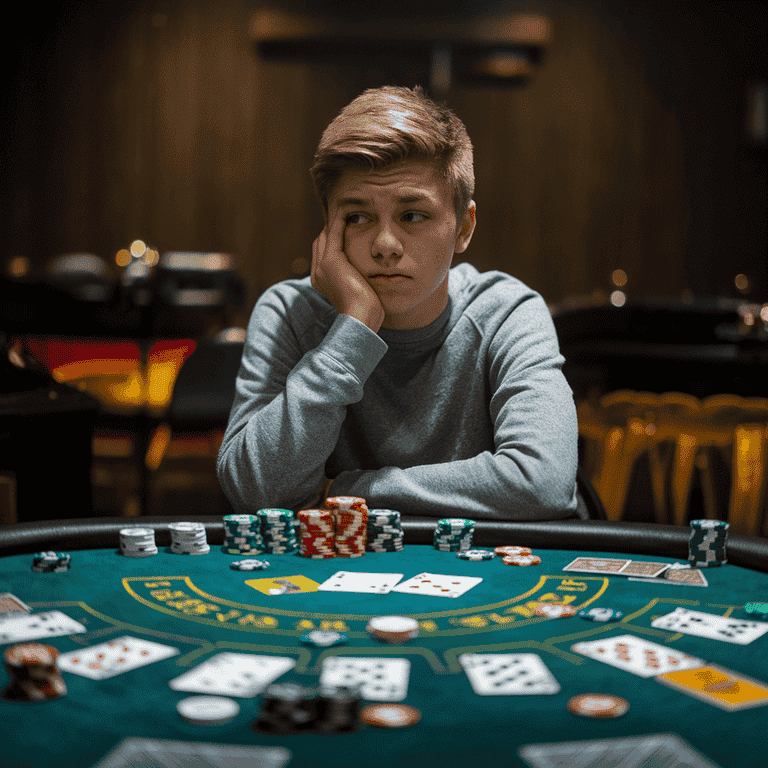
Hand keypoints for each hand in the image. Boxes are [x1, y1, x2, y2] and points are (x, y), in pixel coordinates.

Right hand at [311, 214, 384, 332]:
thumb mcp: (362, 295)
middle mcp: (317, 273)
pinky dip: (340, 221)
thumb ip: (360, 284)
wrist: (360, 318)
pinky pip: (333, 233)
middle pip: (321, 242)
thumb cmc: (366, 312)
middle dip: (331, 228)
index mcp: (322, 282)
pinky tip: (349, 212)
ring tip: (347, 209)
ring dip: (335, 222)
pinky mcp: (330, 261)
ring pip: (325, 236)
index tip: (347, 229)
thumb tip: (371, 281)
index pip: (324, 254)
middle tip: (346, 215)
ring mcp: (321, 267)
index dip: (333, 240)